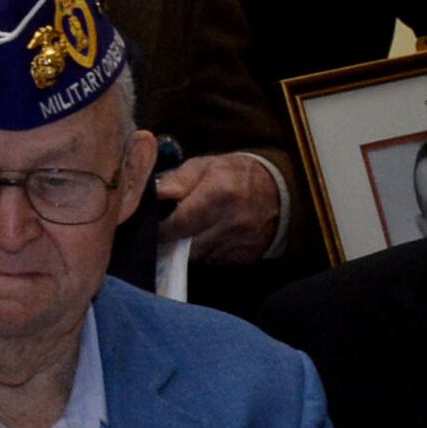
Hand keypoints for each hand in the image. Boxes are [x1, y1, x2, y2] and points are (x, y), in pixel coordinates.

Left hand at [154, 151, 281, 263]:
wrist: (276, 191)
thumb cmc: (232, 174)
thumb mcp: (203, 166)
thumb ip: (176, 180)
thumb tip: (153, 193)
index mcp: (221, 193)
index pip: (180, 222)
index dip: (160, 228)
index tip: (150, 226)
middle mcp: (234, 221)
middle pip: (187, 244)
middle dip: (172, 239)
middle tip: (165, 229)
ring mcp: (243, 242)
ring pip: (199, 256)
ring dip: (187, 248)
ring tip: (187, 231)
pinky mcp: (247, 256)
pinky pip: (214, 261)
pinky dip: (205, 252)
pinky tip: (206, 237)